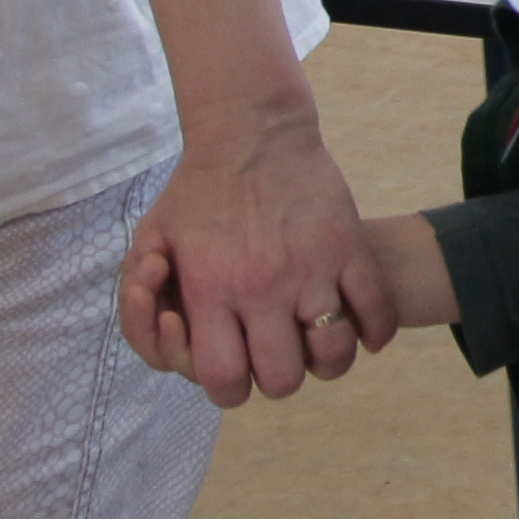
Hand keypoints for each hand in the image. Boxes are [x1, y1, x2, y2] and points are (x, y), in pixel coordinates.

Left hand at [114, 113, 388, 402]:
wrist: (252, 132)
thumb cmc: (196, 192)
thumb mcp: (149, 240)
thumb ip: (142, 300)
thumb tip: (176, 332)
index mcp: (209, 290)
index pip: (224, 380)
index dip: (228, 385)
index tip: (232, 361)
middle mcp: (262, 289)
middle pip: (282, 380)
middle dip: (277, 377)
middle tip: (276, 351)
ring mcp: (312, 270)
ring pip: (333, 356)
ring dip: (326, 361)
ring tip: (317, 341)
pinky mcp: (349, 249)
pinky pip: (377, 312)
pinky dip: (375, 332)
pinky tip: (362, 329)